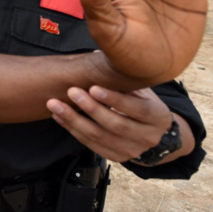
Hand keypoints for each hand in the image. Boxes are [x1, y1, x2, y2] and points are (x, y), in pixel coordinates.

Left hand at [47, 86, 175, 161]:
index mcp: (157, 116)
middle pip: (116, 124)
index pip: (137, 109)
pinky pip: (91, 145)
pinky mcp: (116, 156)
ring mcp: (132, 150)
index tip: (93, 87)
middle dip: (91, 108)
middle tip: (71, 92)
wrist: (155, 133)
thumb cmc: (143, 103)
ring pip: (100, 137)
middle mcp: (148, 136)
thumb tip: (96, 55)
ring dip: (74, 120)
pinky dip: (72, 130)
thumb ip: (123, 78)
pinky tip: (59, 116)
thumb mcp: (142, 90)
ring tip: (55, 105)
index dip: (114, 99)